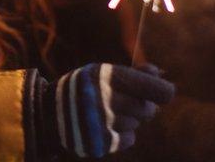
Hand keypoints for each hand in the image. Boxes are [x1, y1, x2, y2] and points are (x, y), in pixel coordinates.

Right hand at [39, 63, 174, 158]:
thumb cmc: (84, 88)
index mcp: (107, 76)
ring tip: (108, 113)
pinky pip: (128, 139)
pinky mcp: (100, 142)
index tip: (165, 93)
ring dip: (128, 119)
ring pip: (136, 124)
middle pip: (146, 109)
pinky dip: (122, 134)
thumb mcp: (101, 73)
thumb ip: (132, 74)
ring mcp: (103, 123)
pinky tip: (107, 126)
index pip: (153, 88)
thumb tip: (160, 73)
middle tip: (126, 102)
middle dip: (142, 106)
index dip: (163, 91)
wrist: (49, 113)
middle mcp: (105, 99)